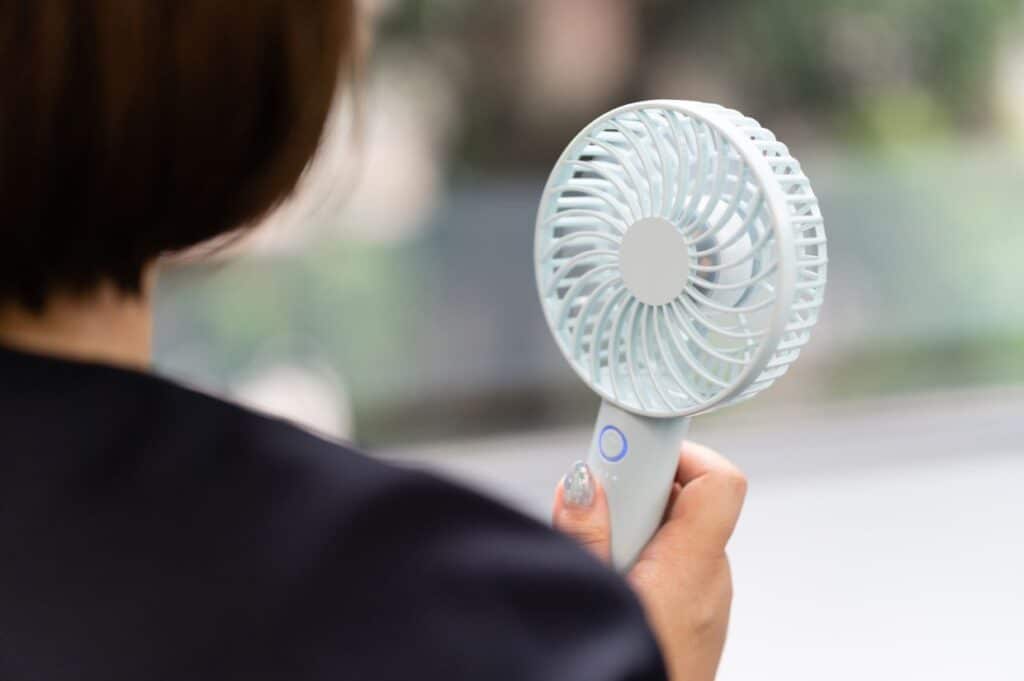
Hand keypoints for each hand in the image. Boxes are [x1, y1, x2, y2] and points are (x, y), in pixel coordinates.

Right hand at [553, 442, 746, 680]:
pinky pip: (676, 567)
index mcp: (692, 573)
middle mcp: (711, 584)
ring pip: (679, 537)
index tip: (629, 447)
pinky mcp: (694, 621)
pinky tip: (609, 584)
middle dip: (639, 491)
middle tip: (592, 501)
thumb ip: (582, 534)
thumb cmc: (616, 670)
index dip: (678, 452)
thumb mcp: (587, 597)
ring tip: (594, 554)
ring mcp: (707, 605)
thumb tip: (585, 480)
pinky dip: (645, 558)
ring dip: (637, 528)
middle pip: (689, 503)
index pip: (718, 481)